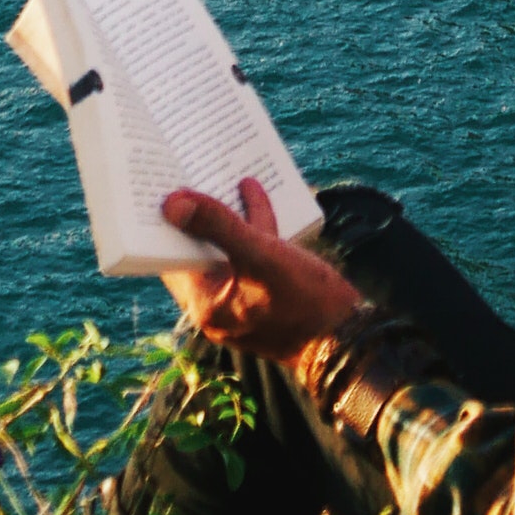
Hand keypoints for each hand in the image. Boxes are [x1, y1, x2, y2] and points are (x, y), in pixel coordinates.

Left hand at [159, 178, 364, 363]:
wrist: (350, 340)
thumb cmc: (307, 300)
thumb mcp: (262, 256)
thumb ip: (219, 226)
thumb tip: (171, 202)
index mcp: (205, 304)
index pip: (171, 258)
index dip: (168, 223)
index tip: (164, 187)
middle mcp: (218, 306)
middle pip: (199, 251)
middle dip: (203, 213)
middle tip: (193, 174)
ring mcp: (243, 301)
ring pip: (227, 251)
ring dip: (232, 216)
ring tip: (232, 176)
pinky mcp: (265, 296)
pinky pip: (250, 257)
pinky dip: (254, 229)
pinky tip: (259, 196)